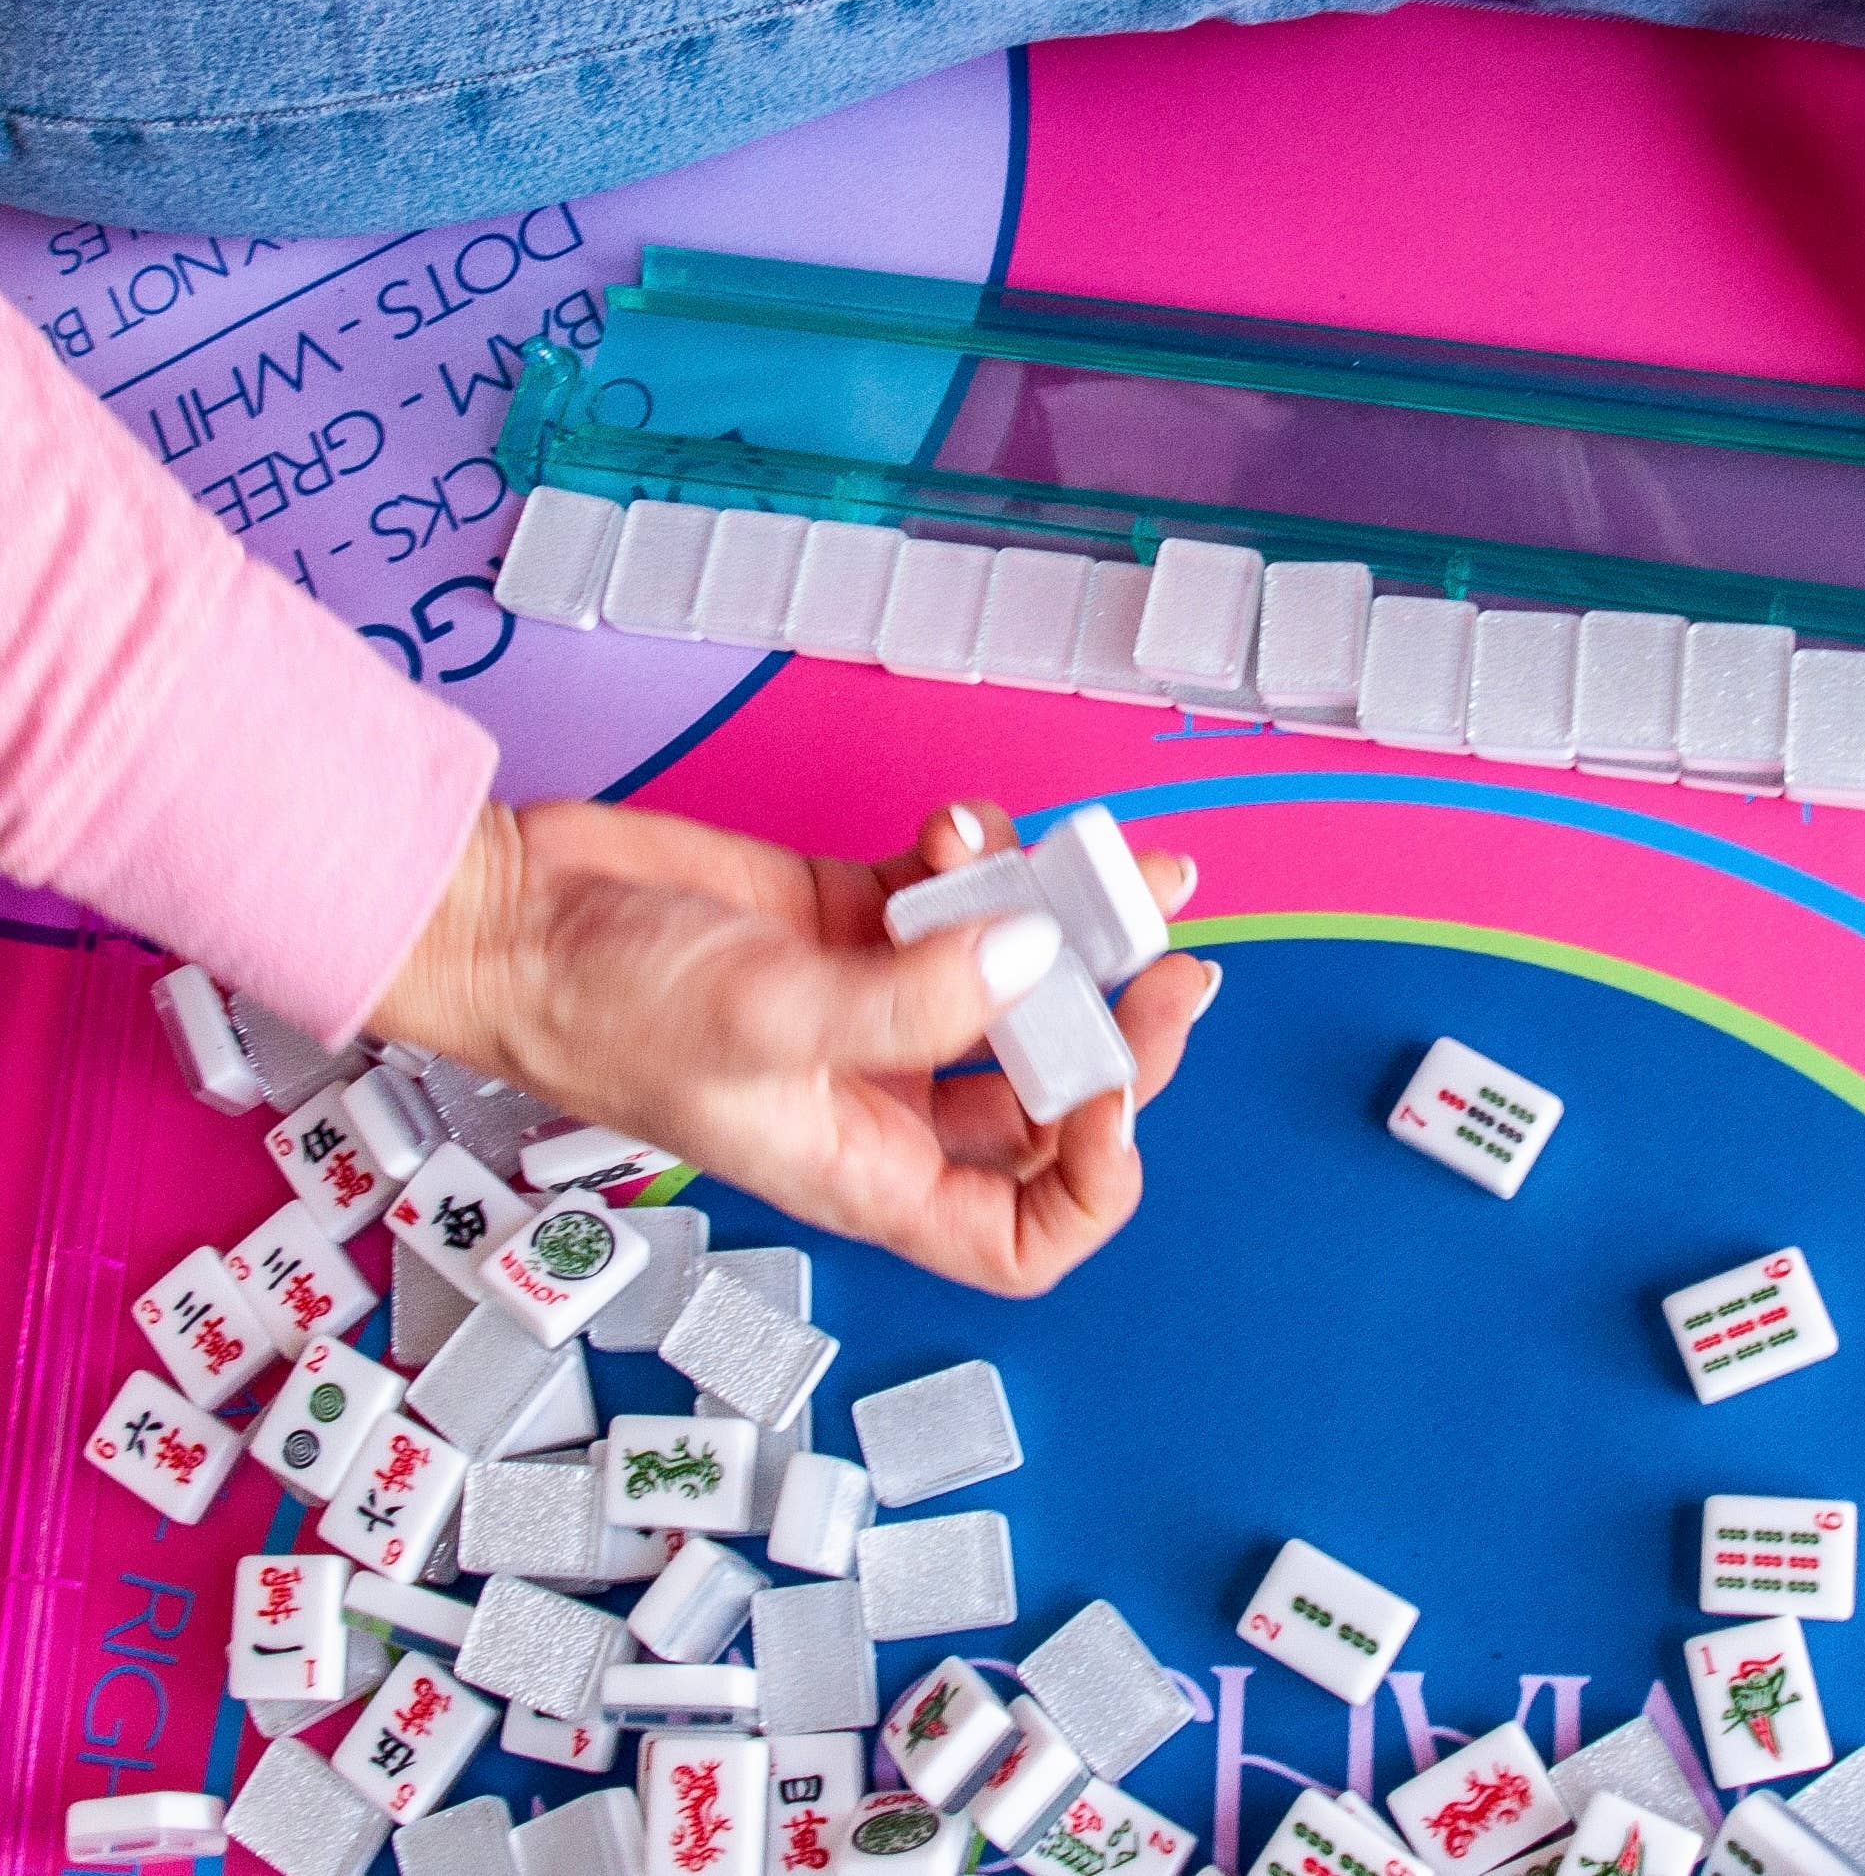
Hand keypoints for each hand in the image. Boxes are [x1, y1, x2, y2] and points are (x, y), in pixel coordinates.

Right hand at [369, 797, 1215, 1294]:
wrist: (508, 912)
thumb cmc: (598, 1006)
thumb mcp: (764, 1019)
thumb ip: (912, 999)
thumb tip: (1037, 953)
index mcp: (871, 1169)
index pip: (1022, 1233)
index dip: (1095, 1184)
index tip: (1119, 1089)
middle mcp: (888, 1096)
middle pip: (1049, 1093)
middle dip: (1116, 1029)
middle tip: (1161, 956)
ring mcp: (878, 1003)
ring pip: (1019, 979)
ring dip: (1067, 920)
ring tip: (1098, 860)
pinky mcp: (855, 919)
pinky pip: (959, 895)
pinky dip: (979, 857)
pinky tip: (954, 825)